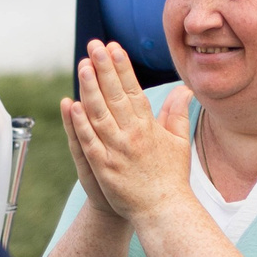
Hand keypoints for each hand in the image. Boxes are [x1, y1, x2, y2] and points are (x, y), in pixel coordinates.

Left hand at [63, 40, 193, 225]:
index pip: (134, 89)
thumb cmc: (171, 176)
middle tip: (95, 45)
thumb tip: (184, 89)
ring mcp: (117, 150)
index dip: (122, 67)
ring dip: (90, 88)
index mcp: (150, 126)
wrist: (163, 210)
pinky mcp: (104, 167)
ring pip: (100, 113)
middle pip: (116, 95)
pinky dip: (80, 123)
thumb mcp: (179, 141)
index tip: (114, 47)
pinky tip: (72, 105)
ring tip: (83, 65)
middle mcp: (133, 134)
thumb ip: (178, 113)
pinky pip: (90, 141)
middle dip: (104, 68)